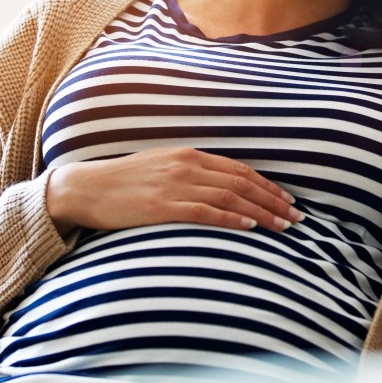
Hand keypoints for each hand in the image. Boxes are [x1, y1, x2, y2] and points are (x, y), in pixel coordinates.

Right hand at [45, 147, 303, 236]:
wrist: (85, 188)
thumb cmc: (123, 182)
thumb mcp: (161, 168)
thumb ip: (190, 174)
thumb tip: (219, 188)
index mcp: (188, 155)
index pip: (238, 170)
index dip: (267, 185)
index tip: (287, 199)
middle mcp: (186, 166)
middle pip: (241, 183)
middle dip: (273, 200)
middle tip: (296, 217)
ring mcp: (175, 185)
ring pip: (230, 198)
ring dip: (261, 212)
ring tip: (282, 226)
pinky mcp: (162, 206)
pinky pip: (205, 212)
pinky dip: (231, 219)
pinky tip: (250, 227)